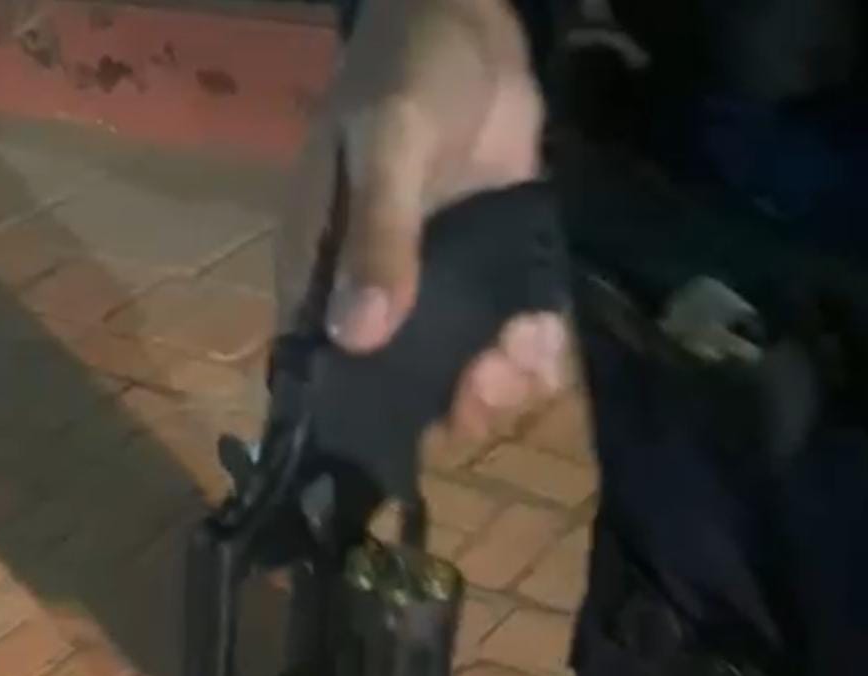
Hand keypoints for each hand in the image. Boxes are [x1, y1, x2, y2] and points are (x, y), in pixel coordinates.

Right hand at [276, 0, 569, 438]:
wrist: (474, 20)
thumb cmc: (410, 72)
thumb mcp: (390, 144)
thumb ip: (379, 237)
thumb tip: (358, 336)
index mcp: (325, 271)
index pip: (323, 367)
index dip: (355, 414)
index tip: (400, 440)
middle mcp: (376, 295)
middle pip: (403, 385)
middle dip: (451, 400)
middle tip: (491, 380)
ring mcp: (436, 289)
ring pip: (461, 367)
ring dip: (500, 379)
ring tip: (528, 353)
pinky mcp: (488, 275)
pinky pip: (506, 332)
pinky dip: (531, 347)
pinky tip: (544, 338)